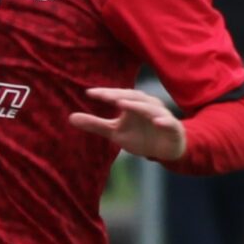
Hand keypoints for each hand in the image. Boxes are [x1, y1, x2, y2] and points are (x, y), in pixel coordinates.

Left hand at [72, 86, 187, 162]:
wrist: (167, 150)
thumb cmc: (140, 136)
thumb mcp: (115, 132)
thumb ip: (95, 125)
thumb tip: (70, 117)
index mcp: (133, 104)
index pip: (117, 95)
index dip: (105, 94)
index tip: (89, 93)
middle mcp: (147, 105)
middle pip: (132, 97)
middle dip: (118, 95)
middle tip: (103, 95)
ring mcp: (161, 115)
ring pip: (149, 108)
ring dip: (137, 105)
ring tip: (123, 104)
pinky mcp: (173, 127)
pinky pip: (169, 123)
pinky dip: (163, 121)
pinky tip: (157, 122)